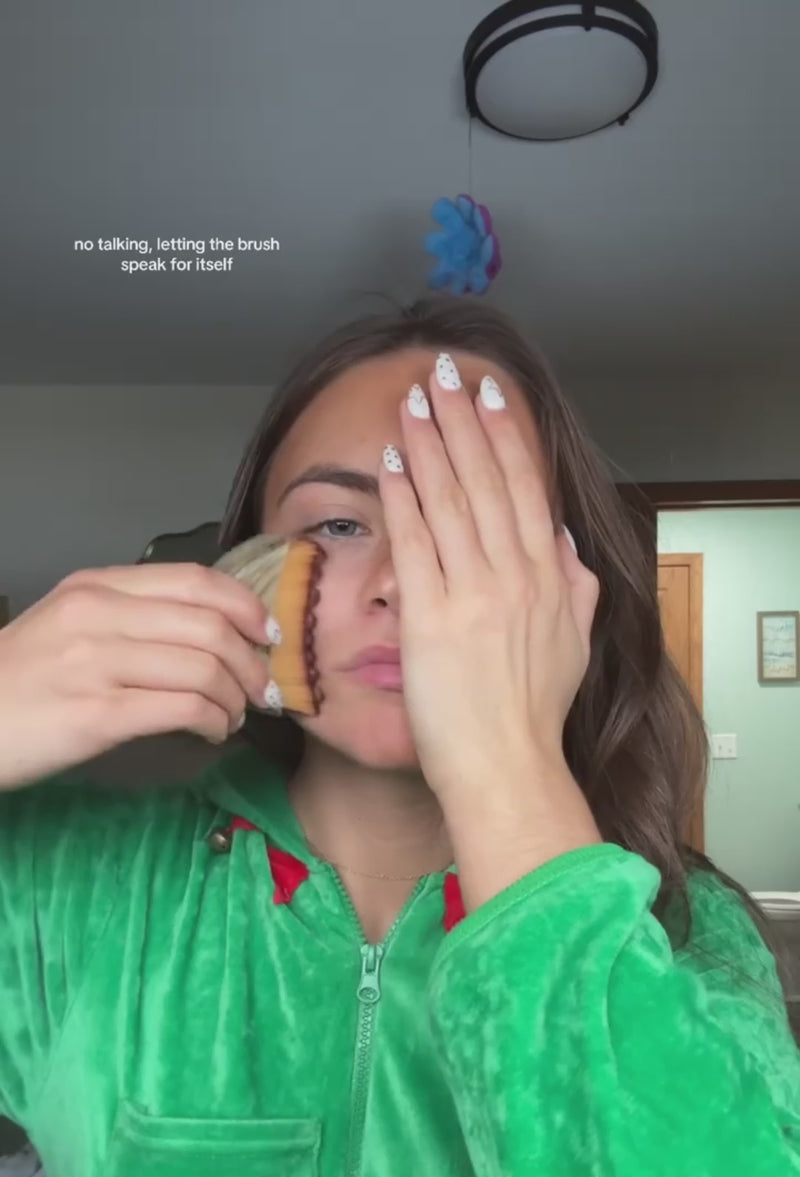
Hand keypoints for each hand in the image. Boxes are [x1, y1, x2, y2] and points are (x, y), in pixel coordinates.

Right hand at [0, 563, 276, 790]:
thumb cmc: (20, 682)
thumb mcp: (68, 624)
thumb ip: (130, 617)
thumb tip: (209, 633)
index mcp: (97, 586)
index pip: (196, 581)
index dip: (246, 606)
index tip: (267, 634)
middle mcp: (99, 615)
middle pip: (211, 626)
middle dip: (252, 662)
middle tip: (260, 689)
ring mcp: (97, 664)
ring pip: (205, 668)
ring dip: (236, 698)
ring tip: (234, 716)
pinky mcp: (97, 715)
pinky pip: (184, 708)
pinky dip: (214, 722)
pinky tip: (212, 732)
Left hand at [378, 355, 600, 806]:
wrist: (507, 768)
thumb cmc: (535, 717)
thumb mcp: (575, 646)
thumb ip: (576, 588)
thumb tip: (565, 544)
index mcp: (550, 578)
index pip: (525, 488)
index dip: (503, 435)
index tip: (487, 394)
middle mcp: (516, 576)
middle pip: (486, 480)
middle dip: (461, 420)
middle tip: (441, 373)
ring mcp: (474, 595)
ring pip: (449, 501)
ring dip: (428, 444)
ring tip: (412, 401)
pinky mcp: (432, 619)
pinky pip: (416, 543)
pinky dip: (403, 497)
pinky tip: (391, 460)